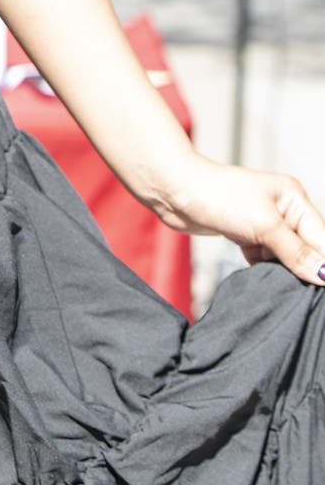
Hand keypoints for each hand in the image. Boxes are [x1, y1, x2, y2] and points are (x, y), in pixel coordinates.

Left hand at [151, 153, 324, 287]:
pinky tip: (263, 279)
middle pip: (307, 249)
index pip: (322, 239)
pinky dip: (264, 269)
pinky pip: (265, 259)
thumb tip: (323, 274)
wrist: (174, 192)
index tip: (321, 286)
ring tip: (282, 286)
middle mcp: (283, 210)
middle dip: (305, 269)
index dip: (323, 264)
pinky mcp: (245, 235)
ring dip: (284, 271)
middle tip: (305, 293)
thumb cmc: (218, 195)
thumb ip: (295, 252)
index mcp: (295, 199)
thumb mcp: (264, 225)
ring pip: (286, 256)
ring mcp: (264, 224)